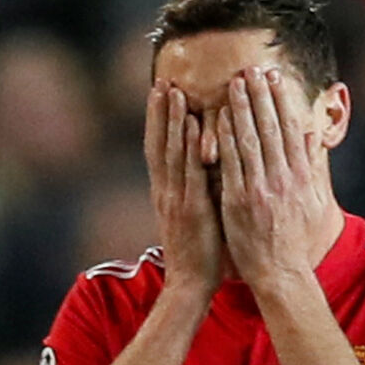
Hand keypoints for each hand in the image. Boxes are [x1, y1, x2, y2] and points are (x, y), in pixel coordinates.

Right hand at [144, 80, 222, 299]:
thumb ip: (196, 190)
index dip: (158, 121)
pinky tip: (195, 126)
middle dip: (159, 112)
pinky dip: (191, 147)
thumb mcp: (194, 215)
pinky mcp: (191, 209)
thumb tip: (207, 166)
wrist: (191, 284)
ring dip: (172, 121)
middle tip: (161, 81)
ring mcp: (176, 199)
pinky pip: (191, 172)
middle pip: (159, 144)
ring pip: (172, 153)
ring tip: (174, 92)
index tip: (160, 93)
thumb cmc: (199, 251)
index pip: (158, 149)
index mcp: (165, 193)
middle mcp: (166, 192)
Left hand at [217, 67, 330, 286]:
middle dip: (260, 96)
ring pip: (251, 141)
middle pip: (272, 128)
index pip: (291, 129)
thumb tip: (314, 136)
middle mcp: (283, 178)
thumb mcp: (314, 201)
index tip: (274, 78)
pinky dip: (225, 140)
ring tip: (233, 83)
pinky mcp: (239, 202)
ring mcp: (261, 189)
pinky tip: (217, 119)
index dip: (282, 101)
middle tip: (251, 69)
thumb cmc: (295, 239)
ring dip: (241, 110)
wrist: (281, 273)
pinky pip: (231, 165)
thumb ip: (312, 167)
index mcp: (300, 176)